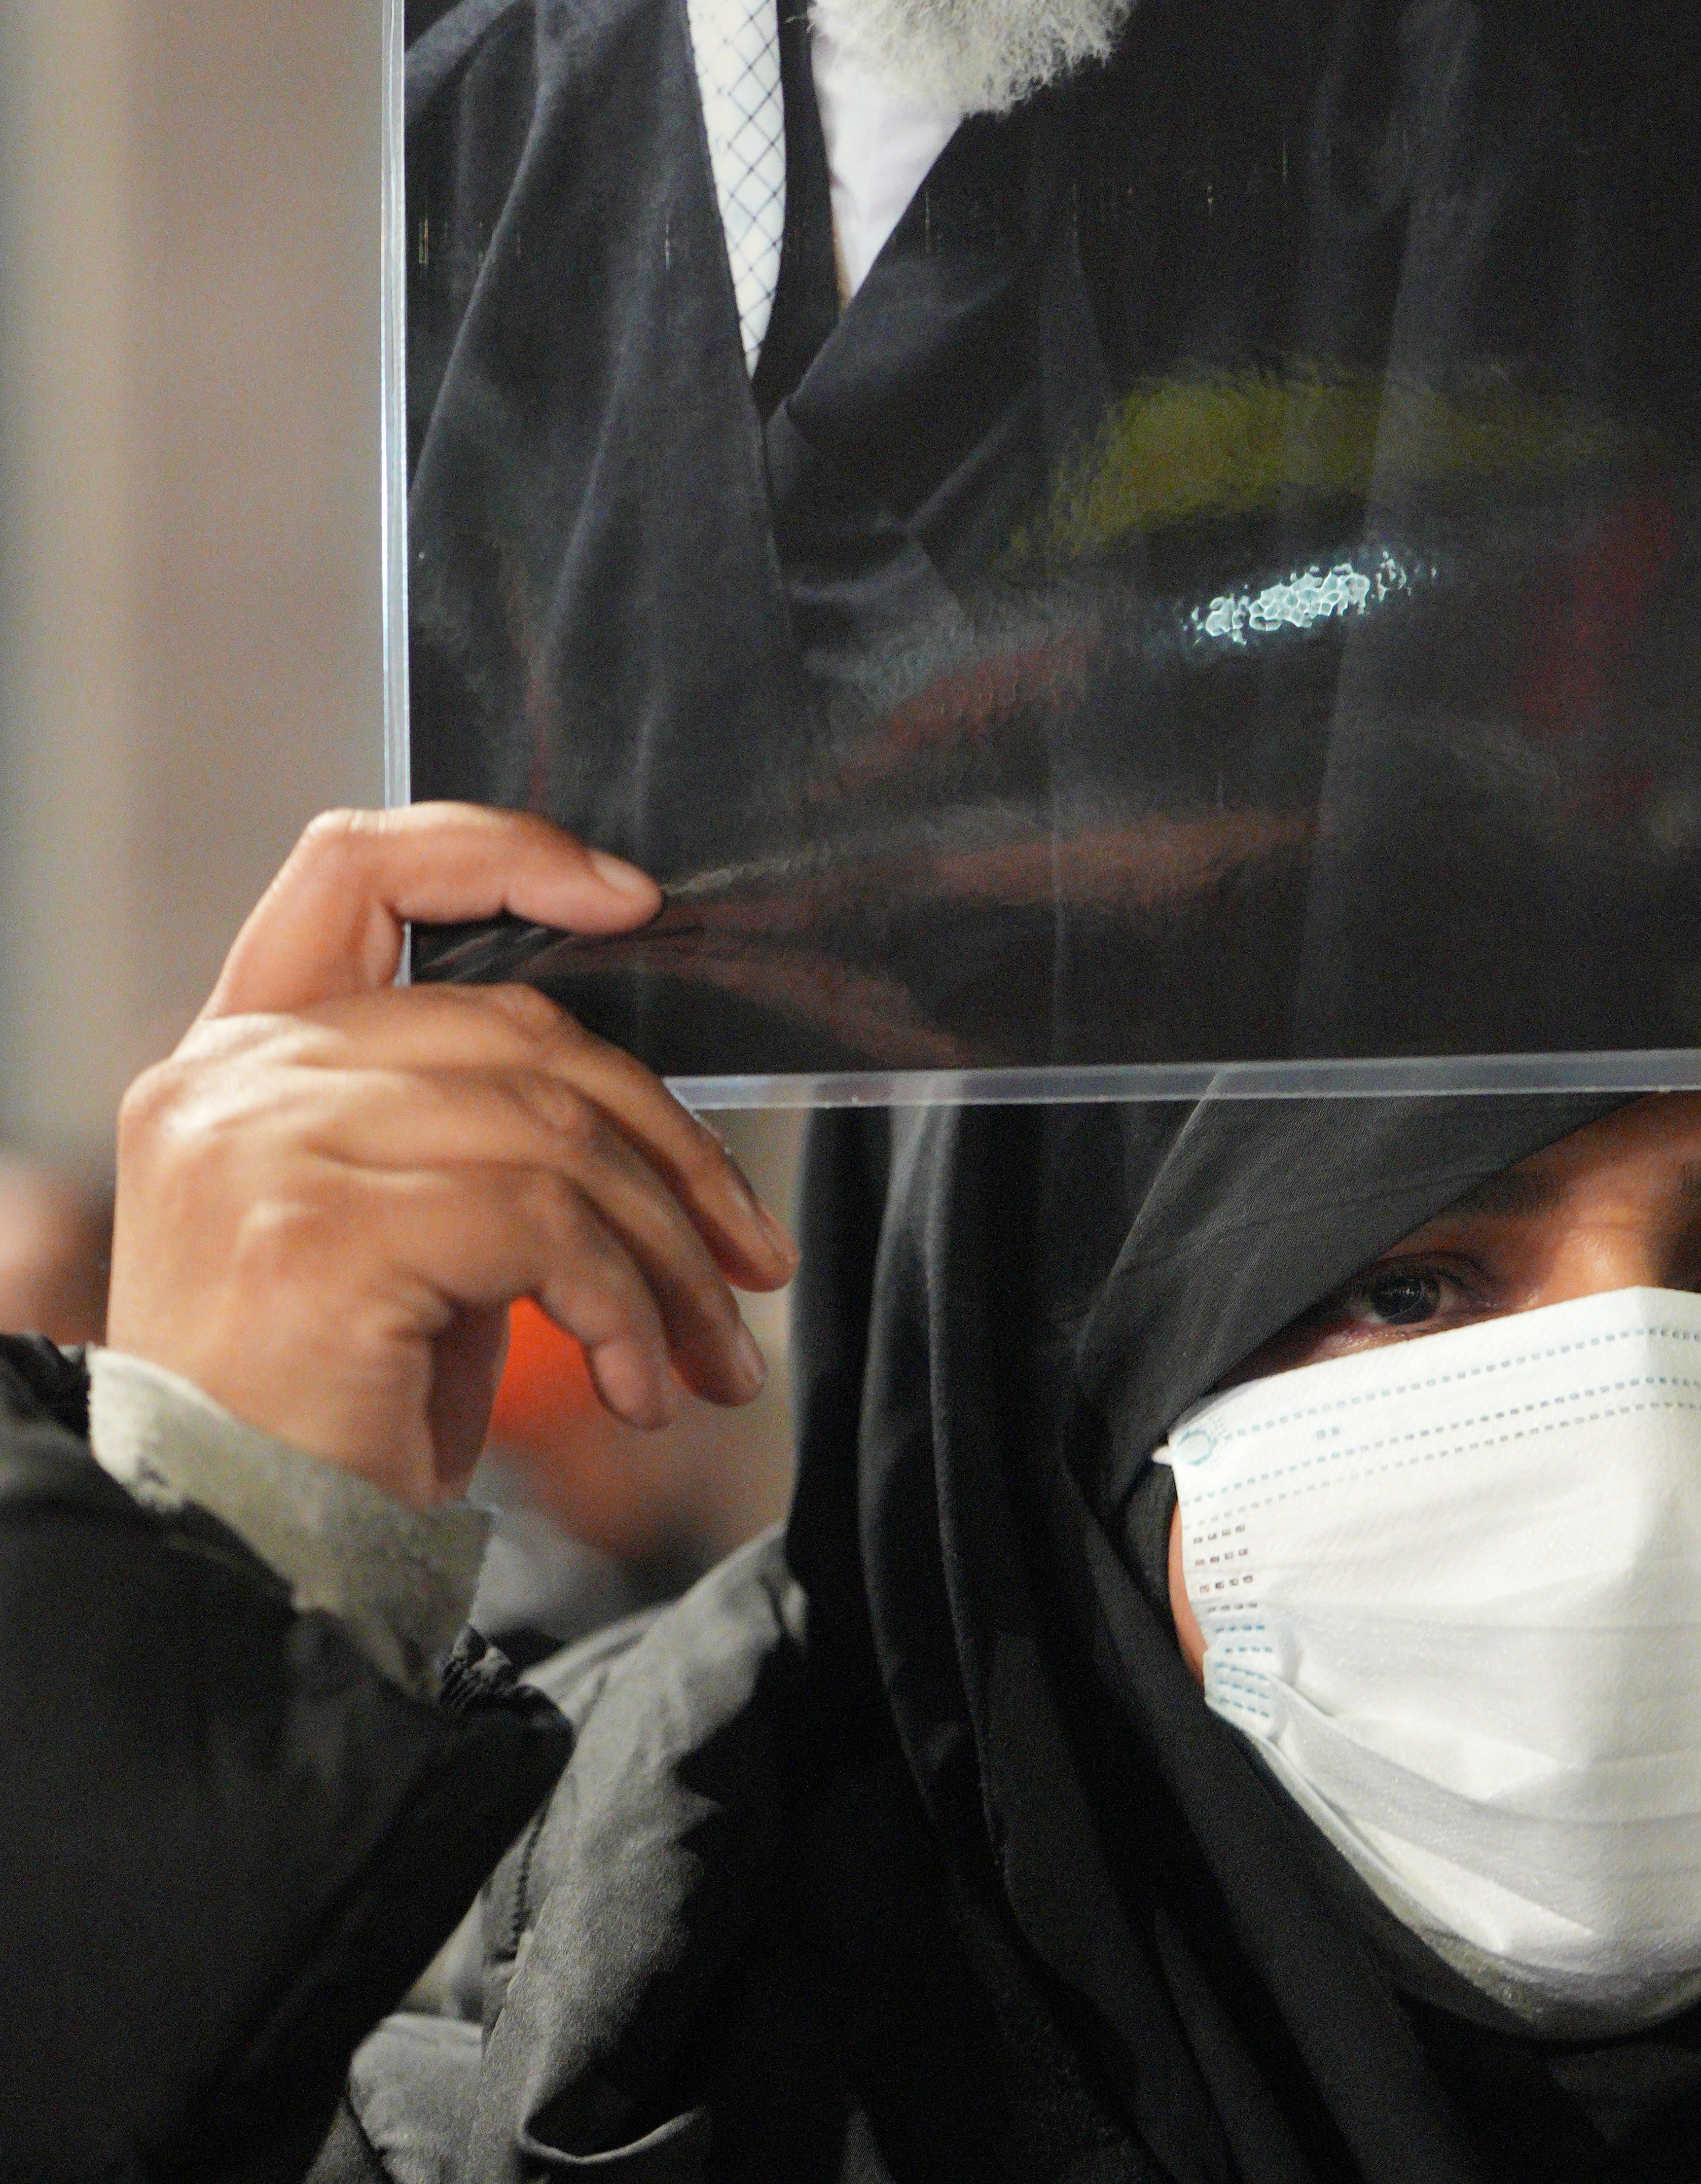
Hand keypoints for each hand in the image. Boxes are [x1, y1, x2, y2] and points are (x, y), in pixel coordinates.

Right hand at [106, 806, 795, 1508]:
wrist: (245, 1564)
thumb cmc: (331, 1408)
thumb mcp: (397, 1227)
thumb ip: (468, 1120)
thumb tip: (651, 1104)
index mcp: (239, 1054)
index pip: (356, 868)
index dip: (504, 854)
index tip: (632, 900)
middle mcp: (234, 1081)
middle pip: (520, 1031)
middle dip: (670, 1147)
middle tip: (748, 1259)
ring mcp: (264, 1149)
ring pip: (555, 1136)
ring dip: (670, 1255)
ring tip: (710, 1352)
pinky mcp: (318, 1234)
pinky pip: (544, 1226)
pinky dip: (627, 1308)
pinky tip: (641, 1387)